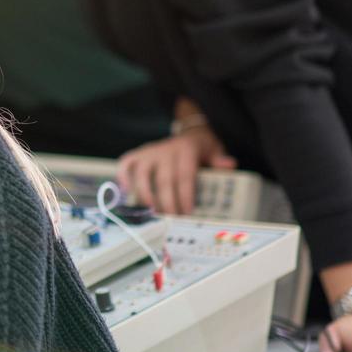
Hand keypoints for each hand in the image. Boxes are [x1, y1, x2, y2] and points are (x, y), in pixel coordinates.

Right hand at [117, 126, 236, 214]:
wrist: (190, 132)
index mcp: (186, 149)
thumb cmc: (201, 147)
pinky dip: (122, 177)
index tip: (186, 212)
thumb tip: (228, 164)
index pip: (184, 175)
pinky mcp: (139, 154)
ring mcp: (150, 152)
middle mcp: (165, 149)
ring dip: (145, 194)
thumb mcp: (214, 149)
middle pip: (164, 180)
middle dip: (167, 202)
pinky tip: (125, 192)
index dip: (185, 195)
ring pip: (142, 173)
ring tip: (151, 211)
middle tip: (171, 219)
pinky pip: (126, 163)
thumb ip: (219, 159)